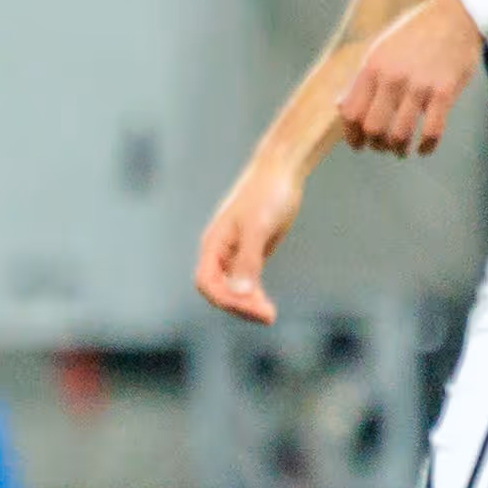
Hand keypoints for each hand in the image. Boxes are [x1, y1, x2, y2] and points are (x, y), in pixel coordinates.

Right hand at [193, 157, 307, 326]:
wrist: (281, 171)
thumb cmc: (267, 194)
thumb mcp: (258, 227)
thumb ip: (248, 260)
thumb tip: (240, 292)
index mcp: (214, 243)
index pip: (206, 282)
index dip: (225, 299)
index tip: (253, 307)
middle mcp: (219, 250)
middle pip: (217, 289)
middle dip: (238, 306)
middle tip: (268, 316)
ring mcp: (234, 252)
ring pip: (231, 288)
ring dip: (246, 304)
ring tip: (269, 315)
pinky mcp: (250, 251)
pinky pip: (244, 281)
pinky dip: (253, 295)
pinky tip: (266, 303)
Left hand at [333, 0, 484, 159]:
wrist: (455, 14)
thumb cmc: (415, 33)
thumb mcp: (379, 51)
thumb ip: (361, 80)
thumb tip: (341, 107)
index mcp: (372, 68)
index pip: (351, 112)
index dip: (351, 134)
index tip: (358, 143)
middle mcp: (392, 78)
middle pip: (373, 127)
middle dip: (375, 144)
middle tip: (382, 147)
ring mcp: (419, 86)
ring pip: (400, 133)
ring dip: (398, 149)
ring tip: (401, 150)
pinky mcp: (445, 91)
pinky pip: (433, 130)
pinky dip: (426, 146)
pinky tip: (424, 149)